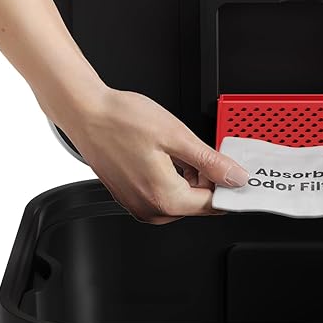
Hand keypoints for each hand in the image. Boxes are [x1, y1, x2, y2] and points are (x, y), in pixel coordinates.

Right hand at [58, 88, 248, 224]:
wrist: (86, 113)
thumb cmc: (121, 120)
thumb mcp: (177, 136)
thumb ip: (211, 161)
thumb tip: (235, 178)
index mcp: (165, 198)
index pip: (213, 204)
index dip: (229, 186)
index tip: (237, 171)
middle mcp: (151, 209)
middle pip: (198, 203)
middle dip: (209, 180)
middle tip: (204, 150)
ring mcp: (139, 205)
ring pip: (182, 198)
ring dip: (191, 177)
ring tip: (179, 149)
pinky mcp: (132, 197)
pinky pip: (164, 194)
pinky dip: (174, 178)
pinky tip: (168, 155)